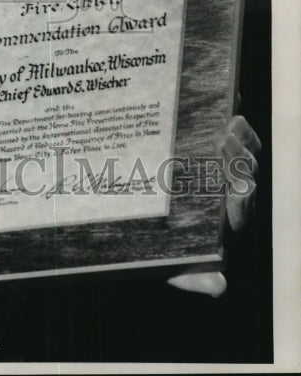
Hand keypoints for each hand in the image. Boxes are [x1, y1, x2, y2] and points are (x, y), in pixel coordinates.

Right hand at [166, 114, 260, 296]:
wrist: (133, 220)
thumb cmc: (152, 245)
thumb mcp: (166, 264)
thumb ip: (190, 276)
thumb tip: (219, 285)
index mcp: (223, 223)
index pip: (242, 212)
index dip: (243, 201)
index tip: (233, 192)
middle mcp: (227, 194)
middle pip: (247, 176)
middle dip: (240, 160)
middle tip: (225, 142)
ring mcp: (221, 166)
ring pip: (245, 152)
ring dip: (242, 137)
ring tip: (231, 121)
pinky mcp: (209, 142)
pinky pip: (230, 127)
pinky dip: (232, 111)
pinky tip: (230, 96)